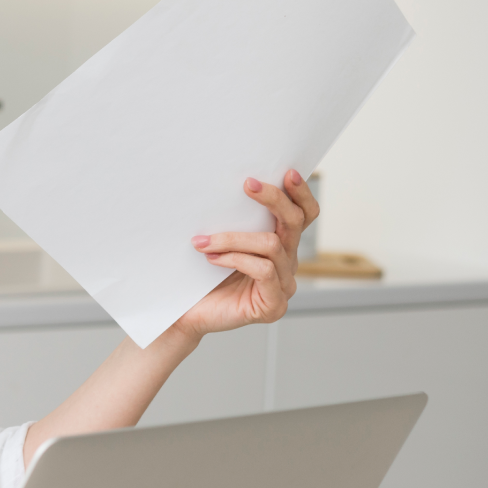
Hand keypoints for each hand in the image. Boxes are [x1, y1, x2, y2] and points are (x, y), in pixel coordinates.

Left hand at [173, 170, 319, 338]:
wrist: (184, 315)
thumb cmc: (200, 278)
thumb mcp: (218, 241)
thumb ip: (232, 220)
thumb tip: (224, 186)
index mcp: (280, 246)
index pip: (303, 215)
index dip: (301, 193)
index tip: (287, 172)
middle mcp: (287, 264)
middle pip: (294, 222)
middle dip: (273, 199)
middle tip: (248, 184)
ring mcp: (284, 286)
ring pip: (271, 244)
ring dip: (234, 238)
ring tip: (203, 241)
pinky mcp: (273, 305)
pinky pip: (263, 270)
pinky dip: (235, 259)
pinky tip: (212, 259)